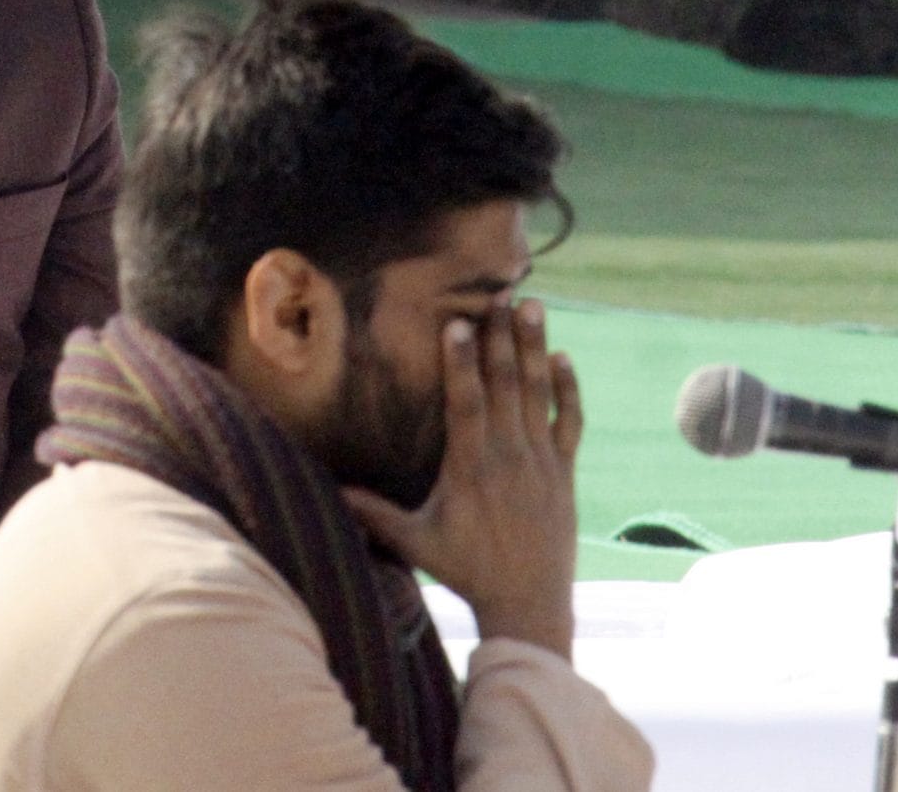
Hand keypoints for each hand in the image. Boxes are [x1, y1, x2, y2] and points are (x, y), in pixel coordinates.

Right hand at [342, 300, 580, 659]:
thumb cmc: (465, 571)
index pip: (465, 403)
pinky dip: (568, 388)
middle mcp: (508, 457)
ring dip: (535, 348)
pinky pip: (569, 422)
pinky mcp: (563, 472)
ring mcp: (540, 462)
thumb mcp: (414, 542)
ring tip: (533, 306)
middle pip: (505, 385)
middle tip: (501, 294)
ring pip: (538, 393)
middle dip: (502, 337)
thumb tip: (328, 490)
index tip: (459, 323)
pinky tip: (562, 357)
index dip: (461, 362)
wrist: (530, 602)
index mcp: (470, 468)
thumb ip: (373, 513)